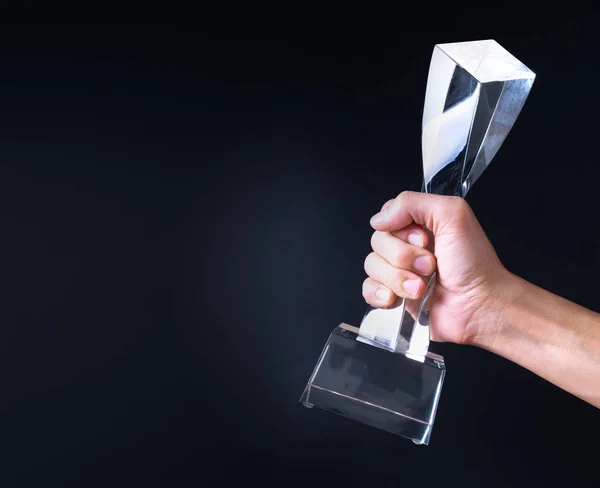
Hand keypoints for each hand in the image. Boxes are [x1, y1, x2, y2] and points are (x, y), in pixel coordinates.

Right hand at [362, 191, 513, 344]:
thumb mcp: (453, 215)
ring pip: (372, 266)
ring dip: (398, 278)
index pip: (386, 217)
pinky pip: (368, 289)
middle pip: (377, 242)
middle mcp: (407, 247)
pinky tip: (398, 299)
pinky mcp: (394, 296)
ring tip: (422, 287)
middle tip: (431, 265)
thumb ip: (413, 203)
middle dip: (403, 256)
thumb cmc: (474, 265)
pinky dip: (380, 294)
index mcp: (419, 225)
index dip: (400, 229)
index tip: (424, 239)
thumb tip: (379, 218)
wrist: (479, 307)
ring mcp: (399, 272)